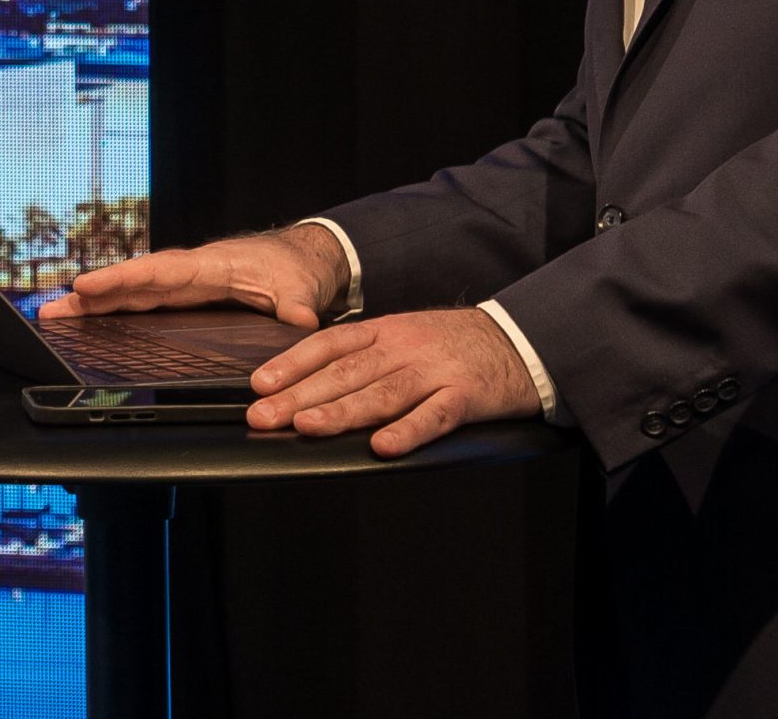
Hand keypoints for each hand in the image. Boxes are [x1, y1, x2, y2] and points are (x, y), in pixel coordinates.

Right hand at [39, 227, 348, 330]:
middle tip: (50, 309)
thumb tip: (301, 323)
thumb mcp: (300, 291)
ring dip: (93, 303)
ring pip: (131, 293)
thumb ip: (297, 308)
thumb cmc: (295, 271)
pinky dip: (112, 308)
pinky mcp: (182, 296)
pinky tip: (87, 320)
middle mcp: (188, 274)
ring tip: (53, 315)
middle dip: (91, 295)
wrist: (298, 260)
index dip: (121, 280)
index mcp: (208, 267)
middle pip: (132, 283)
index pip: (158, 272)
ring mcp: (182, 285)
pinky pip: (142, 302)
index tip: (85, 284)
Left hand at [246, 308, 540, 457]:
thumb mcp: (404, 336)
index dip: (293, 363)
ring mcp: (434, 370)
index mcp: (385, 330)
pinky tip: (384, 447)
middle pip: (345, 372)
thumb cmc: (452, 345)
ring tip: (307, 427)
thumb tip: (314, 383)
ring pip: (381, 393)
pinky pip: (434, 416)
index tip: (259, 384)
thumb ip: (365, 356)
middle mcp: (403, 347)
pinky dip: (408, 431)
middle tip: (263, 416)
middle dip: (300, 395)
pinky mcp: (465, 396)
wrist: (518, 340)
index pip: (329, 345)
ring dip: (341, 411)